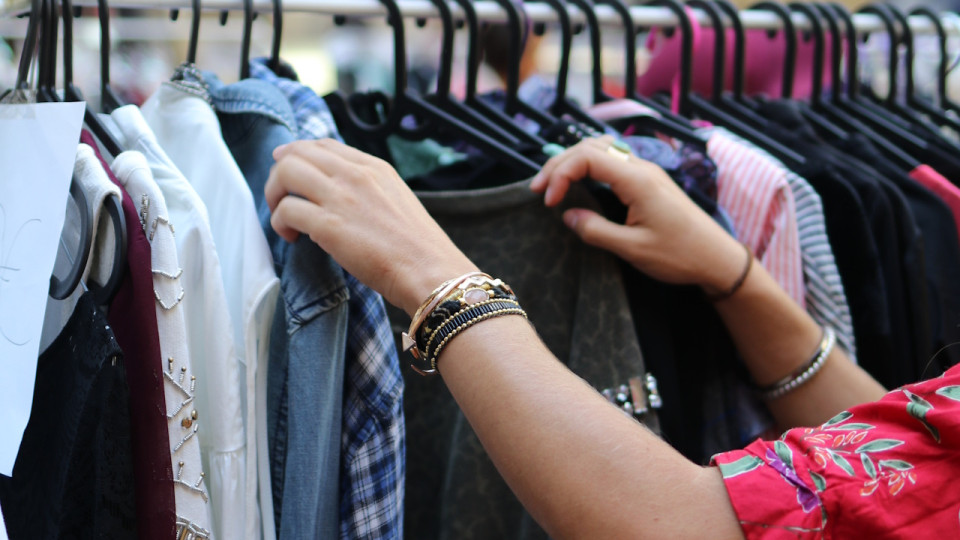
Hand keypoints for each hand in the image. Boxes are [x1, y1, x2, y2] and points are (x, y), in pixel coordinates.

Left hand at [265, 139, 477, 315]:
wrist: (430, 271)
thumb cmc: (419, 248)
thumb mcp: (398, 201)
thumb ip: (370, 191)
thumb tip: (342, 197)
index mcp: (374, 168)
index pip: (325, 145)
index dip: (299, 154)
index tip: (287, 169)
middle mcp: (355, 175)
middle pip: (298, 152)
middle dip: (280, 173)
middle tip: (280, 198)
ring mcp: (341, 198)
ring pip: (285, 173)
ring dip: (274, 195)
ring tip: (283, 219)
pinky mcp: (328, 226)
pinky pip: (286, 210)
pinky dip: (279, 223)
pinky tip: (291, 237)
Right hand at [530, 136, 743, 293]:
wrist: (717, 259)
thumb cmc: (680, 256)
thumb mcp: (633, 249)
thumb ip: (596, 231)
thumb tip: (568, 215)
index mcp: (637, 180)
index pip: (587, 157)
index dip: (560, 174)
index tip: (548, 201)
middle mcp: (642, 168)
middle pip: (590, 146)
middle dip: (559, 163)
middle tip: (537, 189)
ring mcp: (647, 172)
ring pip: (602, 148)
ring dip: (573, 161)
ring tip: (553, 183)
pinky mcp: (649, 181)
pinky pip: (613, 160)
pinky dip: (589, 165)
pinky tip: (579, 181)